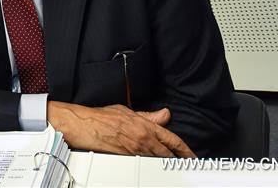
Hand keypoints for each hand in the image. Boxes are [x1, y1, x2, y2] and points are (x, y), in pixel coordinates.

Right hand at [47, 101, 195, 157]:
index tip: (192, 155)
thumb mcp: (127, 111)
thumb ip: (148, 116)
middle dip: (177, 159)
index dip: (185, 149)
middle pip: (168, 154)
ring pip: (157, 160)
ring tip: (171, 166)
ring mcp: (136, 151)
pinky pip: (144, 163)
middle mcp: (143, 139)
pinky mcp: (127, 158)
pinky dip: (150, 165)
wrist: (85, 125)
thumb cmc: (101, 117)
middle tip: (185, 164)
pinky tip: (152, 166)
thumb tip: (163, 114)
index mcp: (145, 126)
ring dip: (164, 162)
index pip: (172, 139)